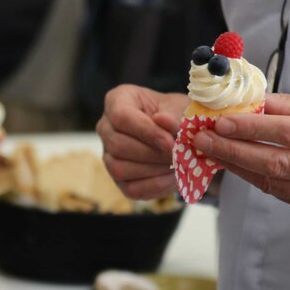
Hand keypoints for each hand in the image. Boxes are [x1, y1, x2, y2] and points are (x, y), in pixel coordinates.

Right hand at [96, 84, 188, 198]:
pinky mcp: (120, 180)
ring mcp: (109, 155)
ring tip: (177, 166)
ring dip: (152, 170)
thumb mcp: (181, 108)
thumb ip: (172, 115)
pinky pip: (131, 188)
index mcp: (117, 100)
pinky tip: (173, 177)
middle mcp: (106, 127)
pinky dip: (156, 186)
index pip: (121, 116)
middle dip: (151, 153)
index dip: (145, 131)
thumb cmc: (178, 115)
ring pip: (119, 168)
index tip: (170, 142)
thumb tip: (161, 120)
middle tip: (178, 156)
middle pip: (117, 145)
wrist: (183, 136)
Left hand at [192, 93, 289, 220]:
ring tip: (212, 152)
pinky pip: (282, 194)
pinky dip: (256, 179)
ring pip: (274, 182)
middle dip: (233, 150)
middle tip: (203, 139)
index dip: (250, 128)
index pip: (287, 132)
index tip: (220, 121)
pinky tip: (237, 166)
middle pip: (275, 161)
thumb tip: (252, 102)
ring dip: (238, 167)